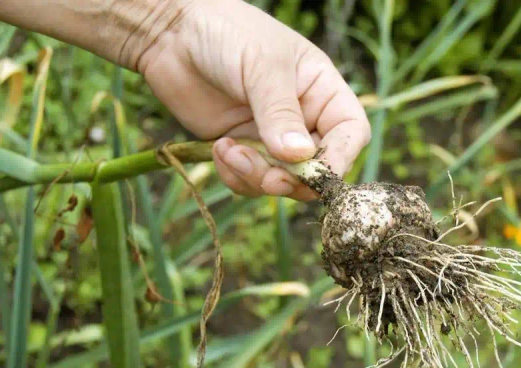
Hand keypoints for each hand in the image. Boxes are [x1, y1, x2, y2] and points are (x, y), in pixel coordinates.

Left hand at [136, 0, 370, 200]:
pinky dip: (236, 176)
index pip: (350, 133)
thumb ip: (280, 113)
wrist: (170, 33)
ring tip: (230, 152)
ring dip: (257, 178)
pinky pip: (250, 180)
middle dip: (293, 179)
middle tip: (268, 179)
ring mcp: (271, 137)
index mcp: (321, 90)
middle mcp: (302, 118)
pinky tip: (219, 149)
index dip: (340, 158)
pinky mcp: (242, 149)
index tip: (316, 173)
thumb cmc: (226, 33)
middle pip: (317, 167)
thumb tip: (300, 157)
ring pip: (283, 181)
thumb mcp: (261, 66)